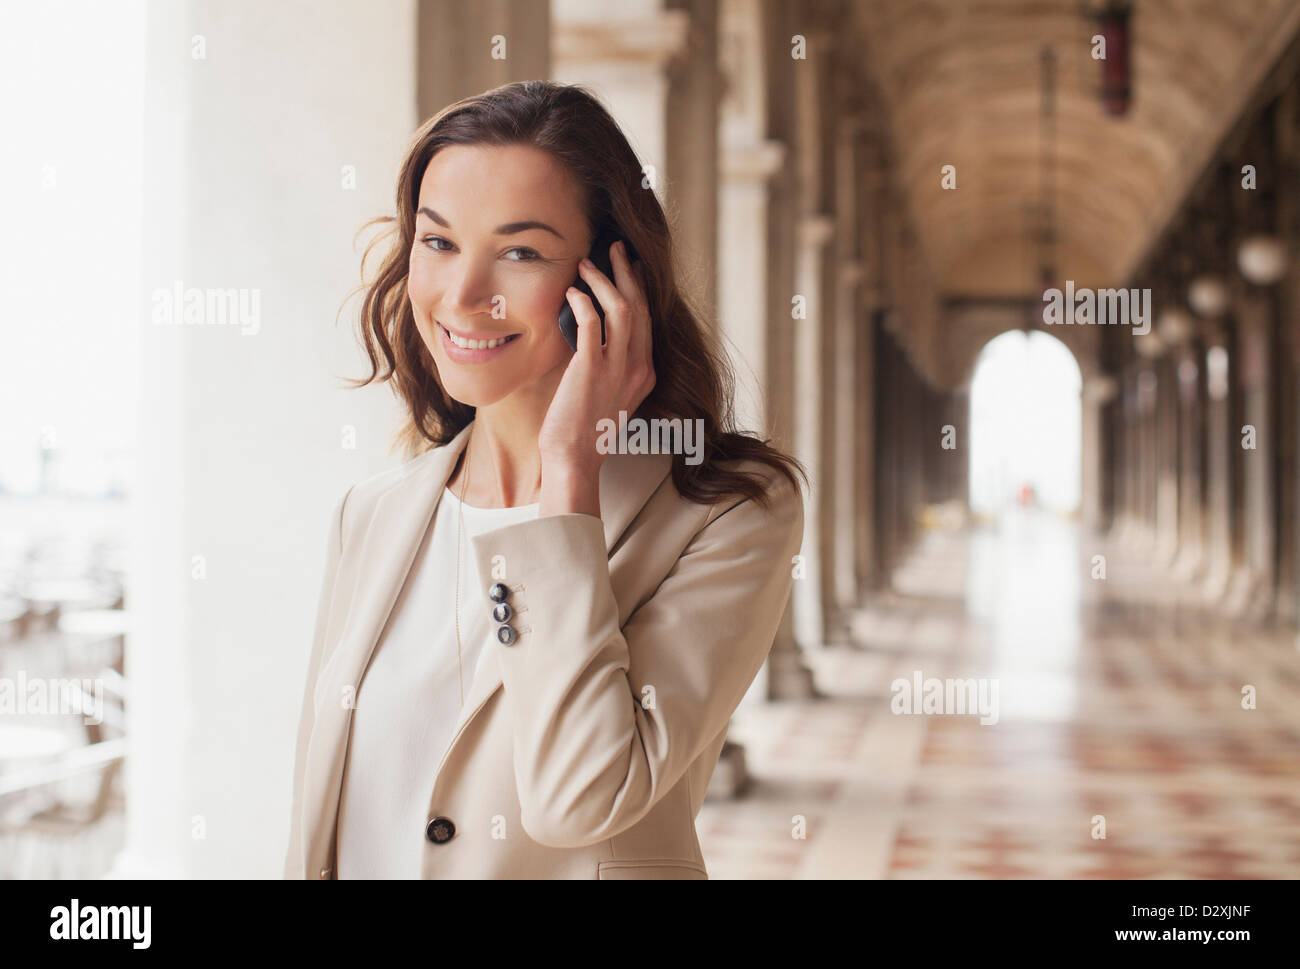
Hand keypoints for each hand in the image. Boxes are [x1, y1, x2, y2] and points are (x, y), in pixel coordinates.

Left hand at [538, 239, 655, 482]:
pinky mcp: (592, 369)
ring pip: (622, 309)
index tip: (627, 267)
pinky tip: (572, 293)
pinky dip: (584, 303)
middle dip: (628, 273)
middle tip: (616, 249)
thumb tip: (590, 332)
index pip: (646, 319)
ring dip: (605, 281)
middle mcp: (638, 367)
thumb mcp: (606, 393)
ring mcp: (618, 368)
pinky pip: (593, 324)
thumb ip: (607, 364)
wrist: (573, 458)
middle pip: (639, 307)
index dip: (637, 288)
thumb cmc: (582, 429)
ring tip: (588, 263)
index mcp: (645, 372)